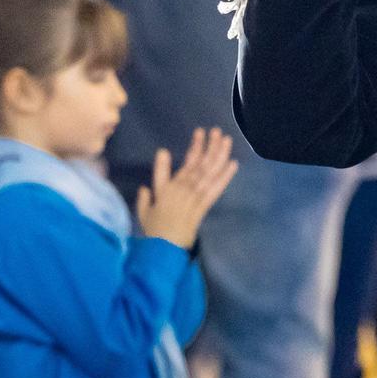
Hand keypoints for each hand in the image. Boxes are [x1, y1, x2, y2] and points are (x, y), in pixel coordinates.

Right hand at [135, 128, 238, 249]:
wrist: (164, 247)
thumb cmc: (154, 231)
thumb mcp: (143, 212)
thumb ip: (144, 198)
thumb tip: (144, 187)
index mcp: (168, 187)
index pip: (183, 163)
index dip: (194, 147)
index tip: (199, 133)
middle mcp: (182, 187)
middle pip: (199, 163)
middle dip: (209, 146)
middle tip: (216, 130)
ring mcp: (194, 196)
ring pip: (209, 171)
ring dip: (218, 155)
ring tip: (226, 140)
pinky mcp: (203, 206)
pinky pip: (216, 188)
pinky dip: (225, 176)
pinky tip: (233, 163)